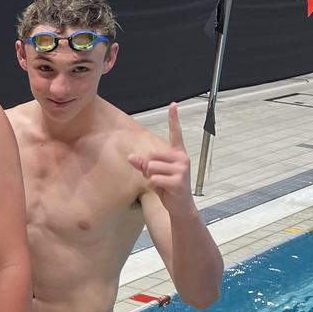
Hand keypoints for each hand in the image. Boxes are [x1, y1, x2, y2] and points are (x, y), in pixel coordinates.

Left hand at [128, 101, 194, 216]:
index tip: (173, 104)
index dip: (173, 119)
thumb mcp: (153, 173)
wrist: (180, 207)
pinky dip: (153, 185)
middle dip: (148, 167)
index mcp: (177, 153)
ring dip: (150, 177)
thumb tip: (130, 157)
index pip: (175, 133)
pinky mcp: (178, 181)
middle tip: (157, 177)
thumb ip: (143, 164)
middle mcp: (182, 158)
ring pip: (151, 167)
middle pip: (151, 155)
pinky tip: (164, 189)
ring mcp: (181, 169)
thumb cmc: (167, 187)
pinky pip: (154, 178)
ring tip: (161, 183)